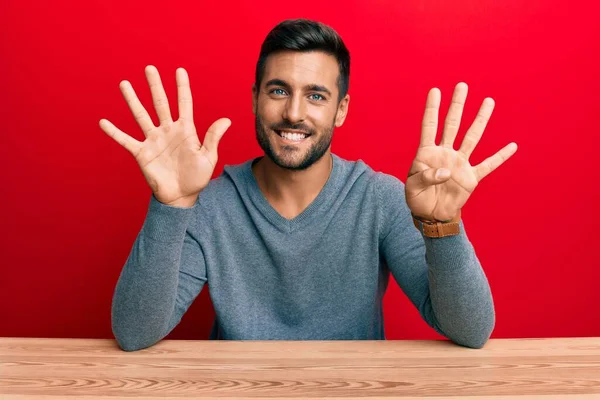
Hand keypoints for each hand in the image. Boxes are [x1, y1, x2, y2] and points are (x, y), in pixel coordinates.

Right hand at [99, 65, 230, 206]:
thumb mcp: (208, 157)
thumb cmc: (197, 177)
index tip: (180, 70)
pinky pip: (126, 140)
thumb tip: (226, 120)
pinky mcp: (142, 153)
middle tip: (150, 68)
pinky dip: (114, 132)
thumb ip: (213, 138)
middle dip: (155, 86)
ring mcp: (153, 140)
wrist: (181, 196)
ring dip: (133, 100)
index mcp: (186, 130)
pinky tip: (103, 122)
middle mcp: (168, 131)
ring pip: (141, 116)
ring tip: (124, 84)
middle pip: (161, 103)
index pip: (184, 103)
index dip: (182, 87)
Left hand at [405, 82, 517, 220]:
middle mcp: (445, 153)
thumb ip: (425, 177)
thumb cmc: (417, 198)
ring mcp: (459, 163)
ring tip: (488, 101)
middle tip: (462, 86)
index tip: (435, 91)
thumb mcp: (412, 187)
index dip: (431, 109)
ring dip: (480, 120)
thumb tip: (446, 171)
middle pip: (452, 125)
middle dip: (457, 105)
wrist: (430, 215)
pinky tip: (512, 146)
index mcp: (426, 153)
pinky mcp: (471, 178)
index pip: (429, 126)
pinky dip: (500, 157)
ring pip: (472, 138)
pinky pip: (488, 165)